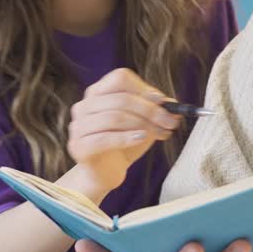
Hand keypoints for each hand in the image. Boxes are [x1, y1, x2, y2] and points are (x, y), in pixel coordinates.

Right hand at [65, 68, 181, 200]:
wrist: (105, 173)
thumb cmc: (124, 144)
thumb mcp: (144, 123)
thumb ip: (156, 111)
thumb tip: (174, 104)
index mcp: (98, 92)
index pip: (120, 78)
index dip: (144, 89)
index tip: (163, 102)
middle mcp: (84, 105)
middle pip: (121, 99)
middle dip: (150, 110)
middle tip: (170, 122)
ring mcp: (78, 126)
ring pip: (114, 117)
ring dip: (144, 125)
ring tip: (161, 133)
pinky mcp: (79, 146)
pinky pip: (104, 138)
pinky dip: (126, 138)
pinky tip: (141, 139)